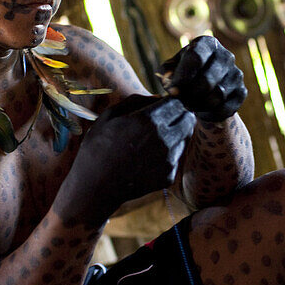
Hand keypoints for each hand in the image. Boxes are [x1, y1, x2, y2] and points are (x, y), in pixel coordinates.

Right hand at [59, 95, 195, 224]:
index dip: (172, 102)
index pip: (176, 102)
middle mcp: (163, 138)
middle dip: (179, 117)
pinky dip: (167, 156)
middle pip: (188, 119)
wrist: (96, 187)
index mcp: (148, 120)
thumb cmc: (98, 149)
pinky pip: (176, 158)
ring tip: (152, 143)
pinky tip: (148, 160)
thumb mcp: (109, 117)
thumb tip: (156, 96)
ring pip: (184, 139)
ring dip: (175, 136)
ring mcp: (169, 159)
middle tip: (166, 122)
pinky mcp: (169, 175)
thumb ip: (135, 101)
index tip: (165, 106)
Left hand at [159, 35, 245, 122]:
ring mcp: (237, 73)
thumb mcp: (170, 70)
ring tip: (188, 105)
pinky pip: (226, 108)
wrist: (204, 90)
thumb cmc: (183, 76)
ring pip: (217, 96)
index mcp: (207, 44)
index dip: (182, 77)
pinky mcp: (242, 91)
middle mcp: (226, 55)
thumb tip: (173, 84)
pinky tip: (202, 111)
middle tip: (180, 100)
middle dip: (190, 95)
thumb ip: (166, 74)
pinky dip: (211, 113)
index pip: (196, 58)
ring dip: (199, 105)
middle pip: (207, 80)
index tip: (172, 91)